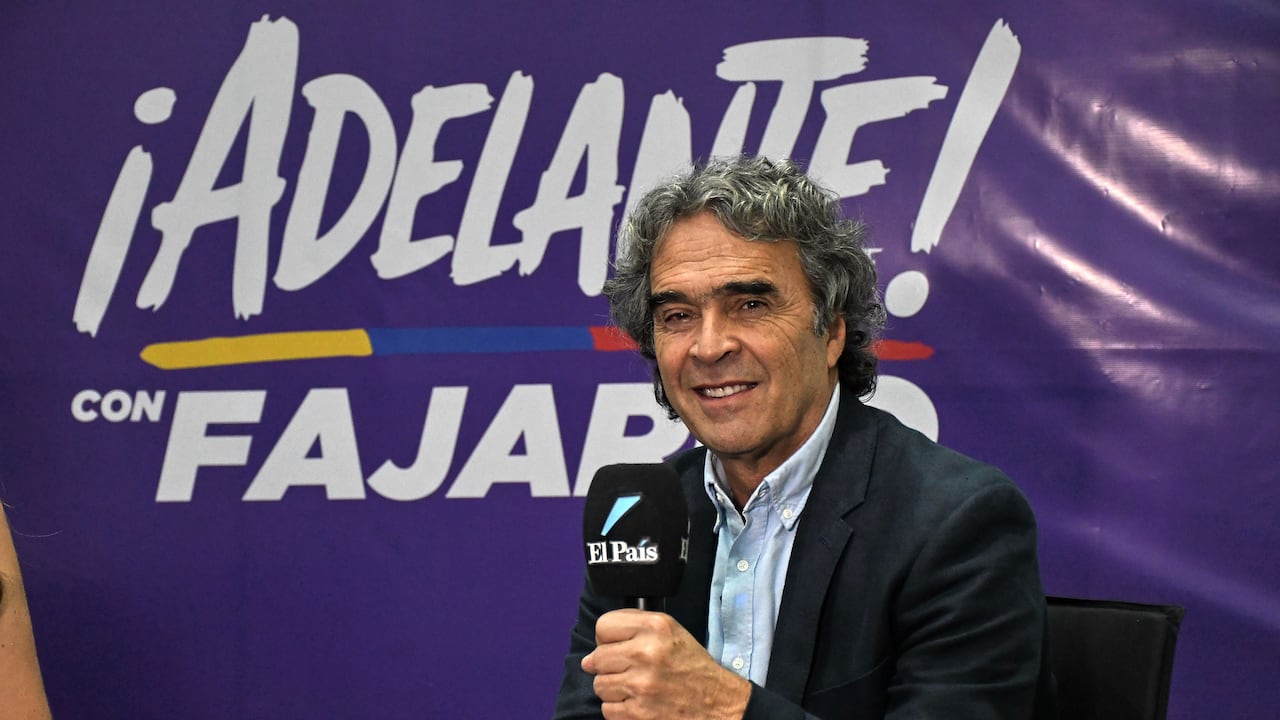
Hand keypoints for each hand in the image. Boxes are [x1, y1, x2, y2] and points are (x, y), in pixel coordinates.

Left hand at [581, 608, 750, 719]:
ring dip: (613, 689)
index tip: (617, 646)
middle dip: (608, 666)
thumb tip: (589, 656)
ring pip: (599, 685)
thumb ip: (632, 629)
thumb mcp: (671, 631)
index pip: (603, 626)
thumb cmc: (690, 666)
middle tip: (628, 670)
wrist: (717, 703)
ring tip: (635, 687)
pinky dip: (619, 709)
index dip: (607, 638)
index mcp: (656, 627)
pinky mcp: (638, 713)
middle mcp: (647, 653)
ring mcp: (641, 685)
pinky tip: (638, 703)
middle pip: (597, 658)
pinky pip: (607, 709)